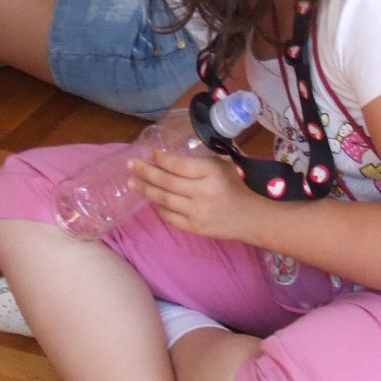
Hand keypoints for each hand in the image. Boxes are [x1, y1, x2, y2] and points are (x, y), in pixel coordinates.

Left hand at [130, 148, 259, 241]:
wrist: (250, 217)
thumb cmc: (236, 186)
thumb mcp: (223, 166)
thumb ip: (199, 162)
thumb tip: (169, 156)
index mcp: (211, 172)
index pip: (178, 165)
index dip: (161, 159)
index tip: (150, 153)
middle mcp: (202, 191)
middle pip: (166, 181)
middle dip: (146, 172)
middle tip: (131, 165)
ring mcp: (197, 211)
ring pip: (164, 199)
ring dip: (146, 189)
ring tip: (132, 182)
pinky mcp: (194, 227)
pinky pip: (169, 216)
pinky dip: (159, 207)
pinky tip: (152, 200)